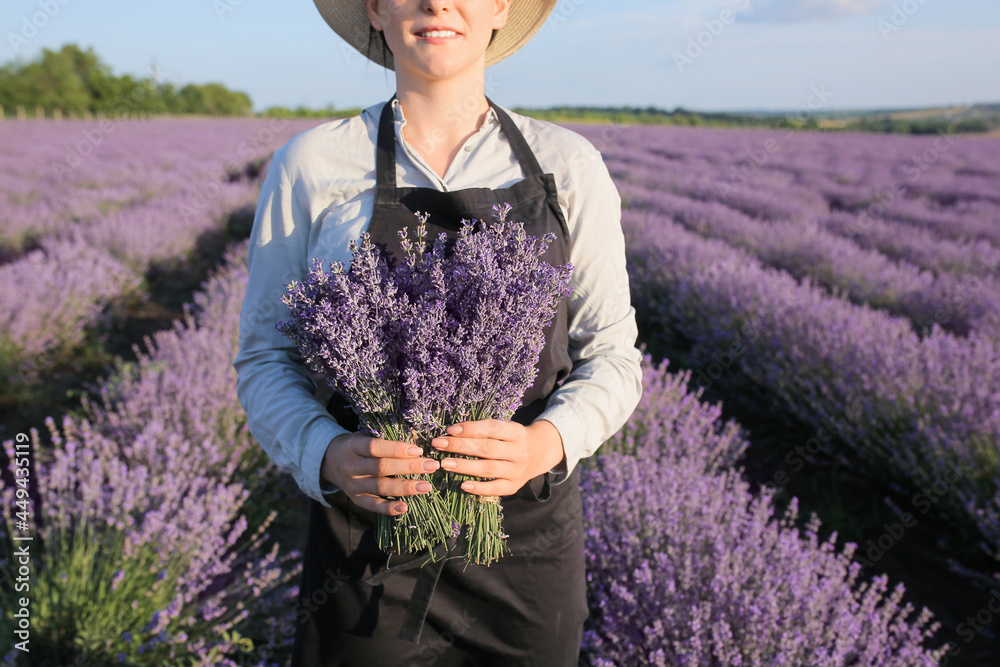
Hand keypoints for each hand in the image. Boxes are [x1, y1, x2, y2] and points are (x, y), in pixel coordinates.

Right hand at [321, 432, 440, 515]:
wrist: (329, 460)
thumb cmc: (356, 446)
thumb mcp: (363, 436)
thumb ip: (383, 440)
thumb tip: (414, 447)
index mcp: (353, 446)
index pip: (375, 447)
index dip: (397, 449)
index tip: (418, 450)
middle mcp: (351, 466)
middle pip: (381, 468)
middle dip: (409, 467)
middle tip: (431, 466)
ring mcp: (353, 485)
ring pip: (380, 487)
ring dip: (405, 487)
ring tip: (426, 486)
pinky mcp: (356, 499)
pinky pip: (373, 505)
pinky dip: (389, 508)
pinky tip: (405, 507)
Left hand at [429, 419, 565, 496]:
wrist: (540, 453)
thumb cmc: (514, 438)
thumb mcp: (507, 428)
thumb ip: (485, 429)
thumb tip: (453, 432)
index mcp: (517, 432)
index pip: (491, 428)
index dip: (470, 428)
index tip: (450, 429)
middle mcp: (519, 452)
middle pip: (486, 449)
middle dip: (460, 446)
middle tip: (438, 444)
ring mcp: (517, 471)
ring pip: (488, 469)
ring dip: (464, 466)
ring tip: (444, 463)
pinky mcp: (514, 486)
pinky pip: (495, 489)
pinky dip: (479, 488)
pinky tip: (463, 485)